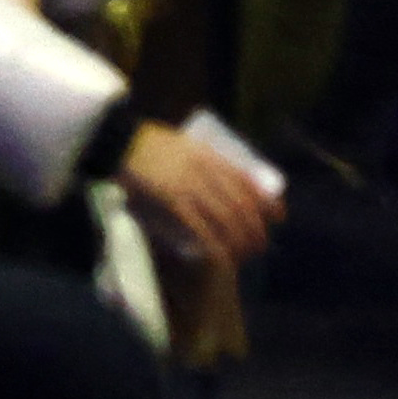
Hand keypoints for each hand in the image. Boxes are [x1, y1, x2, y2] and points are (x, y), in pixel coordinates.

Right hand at [119, 121, 283, 269]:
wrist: (118, 140)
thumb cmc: (148, 142)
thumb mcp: (185, 144)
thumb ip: (204, 161)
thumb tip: (224, 182)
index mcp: (210, 156)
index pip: (248, 182)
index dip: (267, 202)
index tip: (278, 217)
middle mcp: (206, 172)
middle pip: (242, 206)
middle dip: (256, 229)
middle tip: (259, 245)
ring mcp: (190, 187)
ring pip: (227, 219)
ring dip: (240, 241)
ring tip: (243, 255)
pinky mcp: (173, 201)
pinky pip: (201, 228)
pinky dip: (215, 245)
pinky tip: (222, 258)